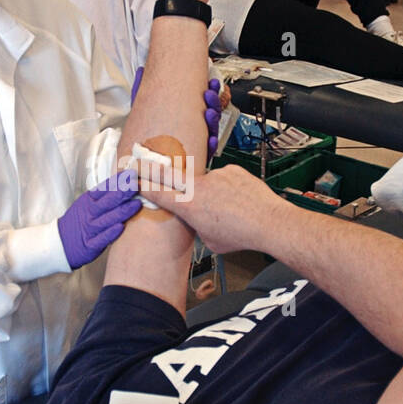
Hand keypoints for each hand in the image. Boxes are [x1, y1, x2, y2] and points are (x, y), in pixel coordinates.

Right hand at [57, 170, 141, 268]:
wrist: (61, 243)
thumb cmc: (80, 221)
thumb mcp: (88, 203)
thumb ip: (106, 194)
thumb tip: (125, 181)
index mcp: (89, 201)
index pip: (105, 189)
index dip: (118, 181)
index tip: (131, 173)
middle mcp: (89, 214)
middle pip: (107, 202)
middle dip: (122, 193)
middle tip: (135, 185)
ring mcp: (89, 230)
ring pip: (107, 220)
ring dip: (121, 212)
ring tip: (136, 204)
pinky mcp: (89, 246)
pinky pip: (100, 240)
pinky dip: (110, 234)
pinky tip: (121, 227)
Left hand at [132, 67, 222, 161]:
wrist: (139, 160)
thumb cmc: (144, 132)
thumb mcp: (142, 108)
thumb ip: (143, 90)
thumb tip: (141, 70)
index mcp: (186, 114)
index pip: (203, 101)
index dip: (211, 92)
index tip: (211, 83)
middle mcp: (193, 127)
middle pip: (210, 114)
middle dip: (213, 102)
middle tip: (208, 94)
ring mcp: (195, 142)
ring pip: (210, 131)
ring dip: (213, 121)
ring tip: (209, 113)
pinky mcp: (193, 158)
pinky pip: (205, 152)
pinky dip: (210, 145)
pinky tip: (210, 139)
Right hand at [141, 164, 282, 253]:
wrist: (268, 222)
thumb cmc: (240, 235)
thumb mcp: (209, 240)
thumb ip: (199, 224)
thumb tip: (200, 218)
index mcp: (189, 206)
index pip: (157, 193)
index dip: (143, 185)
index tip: (134, 180)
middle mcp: (199, 187)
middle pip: (168, 174)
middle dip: (153, 169)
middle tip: (140, 162)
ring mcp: (216, 175)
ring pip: (206, 182)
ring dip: (213, 192)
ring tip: (229, 207)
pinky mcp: (232, 170)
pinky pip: (224, 178)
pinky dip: (229, 188)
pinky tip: (239, 200)